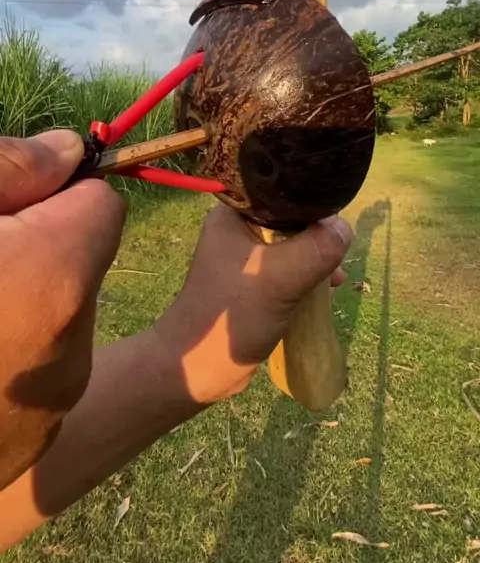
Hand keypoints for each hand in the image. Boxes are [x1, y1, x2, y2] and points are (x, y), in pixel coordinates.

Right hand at [0, 131, 124, 489]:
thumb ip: (15, 165)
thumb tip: (71, 151)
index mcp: (55, 278)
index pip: (104, 204)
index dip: (58, 191)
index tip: (16, 202)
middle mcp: (69, 350)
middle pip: (81, 263)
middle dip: (35, 246)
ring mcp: (46, 407)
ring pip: (58, 319)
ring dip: (20, 299)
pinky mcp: (23, 444)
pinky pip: (35, 373)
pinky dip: (7, 352)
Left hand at [154, 204, 352, 403]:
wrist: (198, 367)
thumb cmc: (232, 315)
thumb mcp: (280, 278)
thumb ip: (316, 249)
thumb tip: (345, 228)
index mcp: (234, 214)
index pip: (283, 195)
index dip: (313, 208)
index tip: (335, 232)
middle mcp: (237, 229)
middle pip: (292, 221)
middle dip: (318, 240)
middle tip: (335, 262)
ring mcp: (244, 257)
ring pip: (292, 247)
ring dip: (315, 261)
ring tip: (333, 280)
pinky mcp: (252, 281)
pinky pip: (288, 269)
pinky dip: (306, 277)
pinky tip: (323, 291)